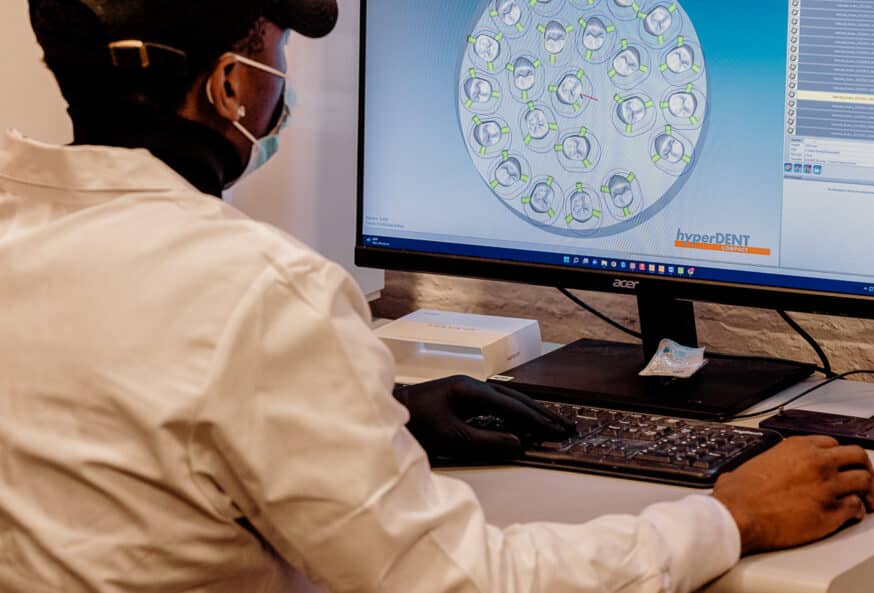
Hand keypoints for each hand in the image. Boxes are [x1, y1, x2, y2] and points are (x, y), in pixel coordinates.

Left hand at [393, 375, 573, 461]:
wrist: (385, 410)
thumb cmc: (416, 424)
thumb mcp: (453, 437)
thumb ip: (487, 442)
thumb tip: (519, 444)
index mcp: (472, 390)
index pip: (513, 406)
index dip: (537, 420)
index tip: (557, 431)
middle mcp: (473, 385)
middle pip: (515, 398)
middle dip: (541, 413)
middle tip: (564, 426)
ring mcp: (467, 388)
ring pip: (507, 399)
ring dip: (529, 412)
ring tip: (550, 423)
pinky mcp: (461, 396)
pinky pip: (496, 403)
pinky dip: (513, 412)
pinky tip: (521, 420)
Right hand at [713, 435, 873, 554]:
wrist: (739, 515)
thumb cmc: (739, 494)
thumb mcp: (750, 464)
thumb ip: (765, 463)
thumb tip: (753, 471)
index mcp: (797, 447)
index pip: (833, 443)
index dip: (837, 455)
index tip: (838, 463)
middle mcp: (817, 462)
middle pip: (857, 456)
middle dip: (862, 467)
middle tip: (862, 477)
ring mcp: (827, 486)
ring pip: (864, 481)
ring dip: (866, 491)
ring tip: (864, 499)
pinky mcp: (832, 512)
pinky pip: (856, 508)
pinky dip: (857, 511)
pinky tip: (851, 514)